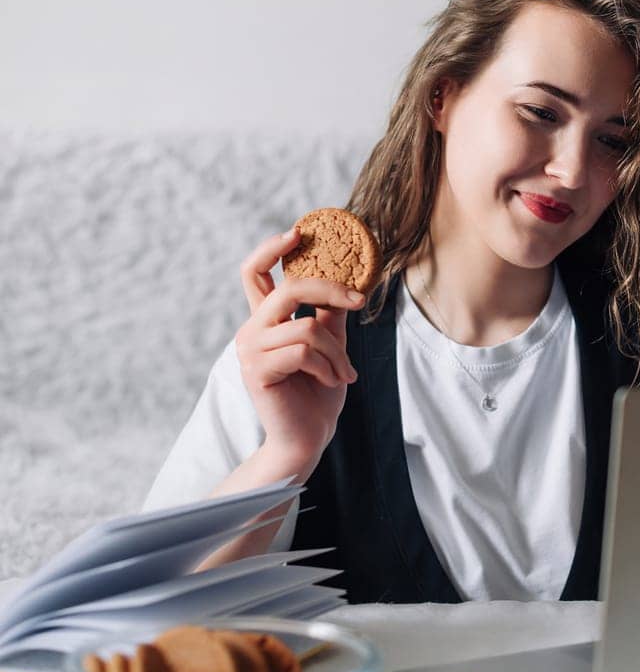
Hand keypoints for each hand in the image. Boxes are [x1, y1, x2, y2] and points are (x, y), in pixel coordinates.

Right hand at [235, 231, 364, 476]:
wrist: (308, 438)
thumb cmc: (318, 393)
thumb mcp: (331, 345)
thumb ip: (330, 313)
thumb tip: (348, 280)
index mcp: (264, 320)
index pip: (253, 272)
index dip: (271, 248)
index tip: (298, 232)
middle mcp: (251, 331)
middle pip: (289, 289)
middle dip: (329, 290)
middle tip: (357, 302)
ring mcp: (250, 351)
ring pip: (307, 326)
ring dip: (337, 350)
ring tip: (345, 372)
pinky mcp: (257, 371)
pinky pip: (304, 351)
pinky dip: (328, 366)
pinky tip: (332, 382)